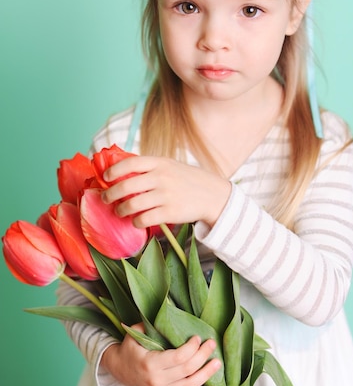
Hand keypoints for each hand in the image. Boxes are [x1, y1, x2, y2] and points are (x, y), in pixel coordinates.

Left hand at [101, 156, 230, 228]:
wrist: (214, 195)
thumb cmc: (188, 180)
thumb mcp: (171, 166)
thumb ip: (150, 168)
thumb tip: (122, 172)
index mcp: (160, 163)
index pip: (130, 163)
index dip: (113, 171)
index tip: (106, 178)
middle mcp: (162, 177)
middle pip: (125, 186)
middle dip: (110, 194)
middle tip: (105, 199)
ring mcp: (166, 195)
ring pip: (131, 205)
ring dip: (121, 210)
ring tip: (120, 212)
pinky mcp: (170, 213)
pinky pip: (143, 219)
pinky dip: (136, 222)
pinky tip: (137, 221)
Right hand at [101, 324, 221, 385]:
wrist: (119, 370)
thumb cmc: (130, 348)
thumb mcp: (134, 333)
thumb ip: (149, 325)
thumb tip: (168, 311)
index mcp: (150, 364)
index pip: (179, 357)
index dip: (192, 347)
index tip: (198, 338)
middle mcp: (156, 382)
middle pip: (187, 370)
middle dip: (203, 356)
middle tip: (212, 344)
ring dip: (206, 374)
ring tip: (217, 363)